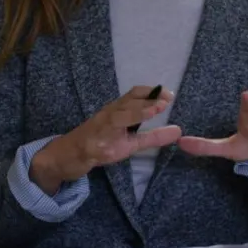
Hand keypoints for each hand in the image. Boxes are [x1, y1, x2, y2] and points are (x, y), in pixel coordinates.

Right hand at [30, 85, 180, 194]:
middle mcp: (109, 114)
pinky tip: (119, 140)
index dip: (152, 92)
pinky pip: (99, 140)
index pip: (134, 94)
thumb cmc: (102, 143)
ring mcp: (99, 128)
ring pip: (116, 116)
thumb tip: (179, 131)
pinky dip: (110, 138)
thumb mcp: (131, 142)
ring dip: (135, 112)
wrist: (68, 154)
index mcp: (118, 110)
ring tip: (153, 110)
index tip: (169, 95)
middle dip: (147, 101)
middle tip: (166, 100)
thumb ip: (153, 136)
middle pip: (127, 102)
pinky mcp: (90, 144)